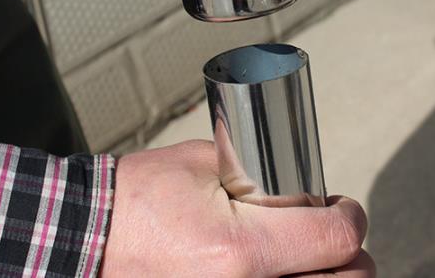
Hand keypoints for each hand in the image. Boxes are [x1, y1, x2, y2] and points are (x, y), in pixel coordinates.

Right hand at [100, 140, 374, 276]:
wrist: (85, 243)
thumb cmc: (136, 202)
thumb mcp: (202, 166)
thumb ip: (262, 175)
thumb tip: (303, 189)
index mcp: (242, 248)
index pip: (336, 238)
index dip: (349, 214)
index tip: (340, 206)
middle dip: (349, 255)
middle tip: (328, 233)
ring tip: (305, 257)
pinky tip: (282, 273)